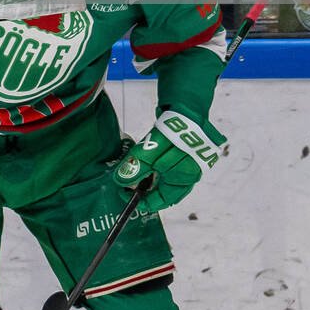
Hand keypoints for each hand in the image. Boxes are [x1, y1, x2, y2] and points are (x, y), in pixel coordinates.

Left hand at [114, 109, 228, 212]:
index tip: (123, 194)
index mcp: (183, 181)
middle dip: (143, 189)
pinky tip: (145, 159)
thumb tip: (120, 182)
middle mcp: (187, 177)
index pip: (161, 201)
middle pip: (162, 191)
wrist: (188, 108)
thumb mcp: (150, 152)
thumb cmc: (173, 133)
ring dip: (148, 177)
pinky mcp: (183, 153)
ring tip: (133, 169)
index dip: (141, 201)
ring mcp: (187, 165)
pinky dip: (154, 166)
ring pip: (164, 179)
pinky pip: (167, 166)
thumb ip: (136, 168)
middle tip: (125, 182)